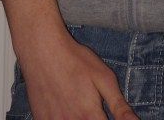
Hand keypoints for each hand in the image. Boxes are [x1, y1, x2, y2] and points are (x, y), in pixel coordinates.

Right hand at [18, 28, 138, 119]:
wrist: (43, 50)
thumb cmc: (75, 60)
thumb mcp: (105, 79)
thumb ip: (120, 107)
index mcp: (90, 117)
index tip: (104, 114)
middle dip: (93, 119)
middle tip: (92, 109)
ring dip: (79, 118)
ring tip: (79, 106)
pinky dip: (63, 118)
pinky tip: (65, 109)